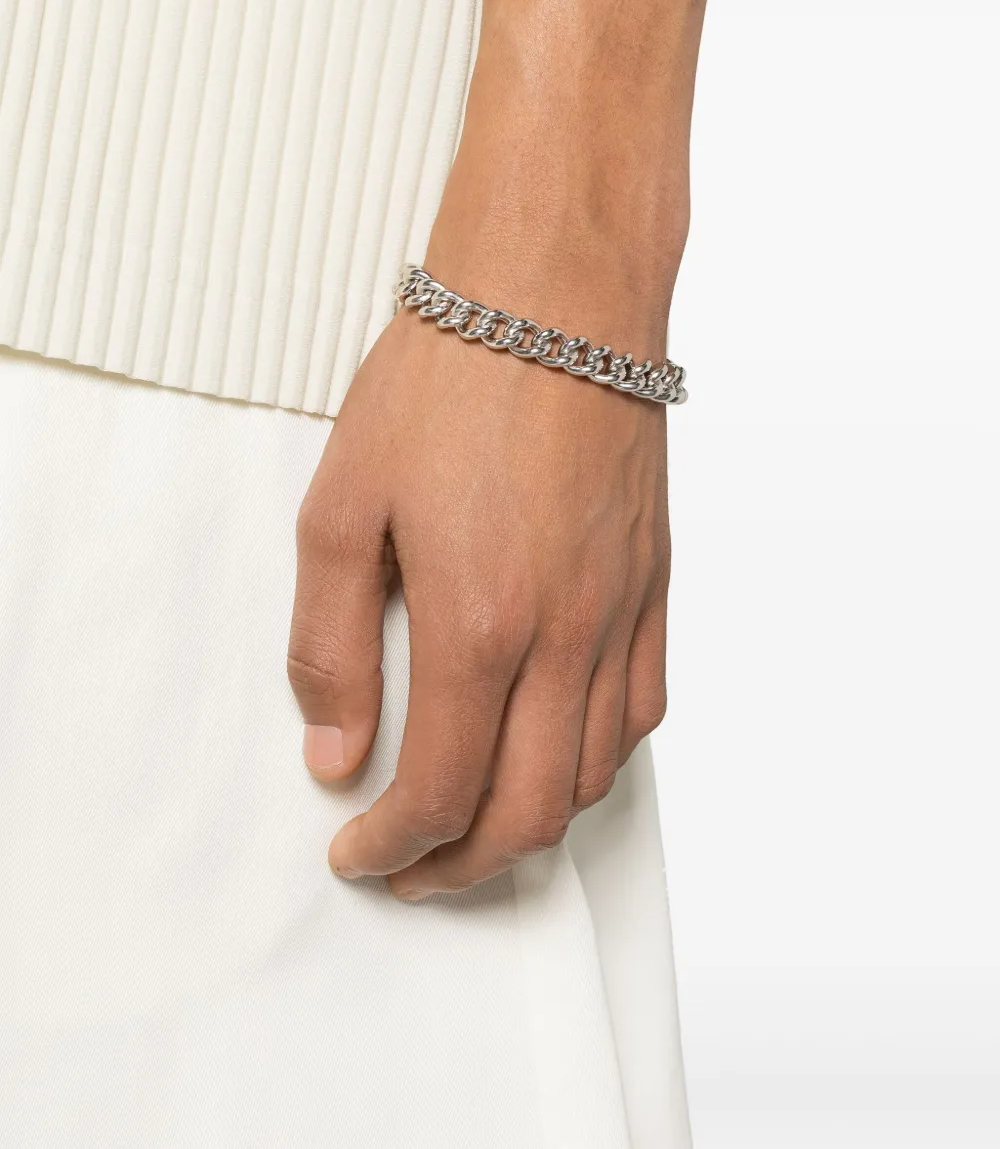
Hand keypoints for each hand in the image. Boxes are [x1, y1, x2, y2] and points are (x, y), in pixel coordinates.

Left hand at [287, 261, 673, 898]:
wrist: (555, 292)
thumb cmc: (446, 380)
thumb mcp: (341, 504)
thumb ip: (330, 643)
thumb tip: (334, 750)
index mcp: (480, 622)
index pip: (443, 791)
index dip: (392, 846)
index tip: (357, 851)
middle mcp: (566, 634)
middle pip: (529, 812)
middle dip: (461, 867)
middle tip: (410, 867)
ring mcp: (622, 610)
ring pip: (594, 773)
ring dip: (531, 824)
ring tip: (477, 823)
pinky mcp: (654, 579)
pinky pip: (645, 706)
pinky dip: (596, 758)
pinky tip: (557, 747)